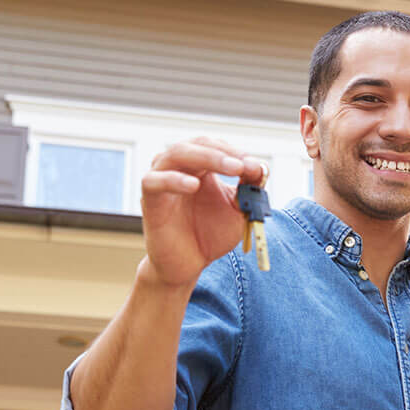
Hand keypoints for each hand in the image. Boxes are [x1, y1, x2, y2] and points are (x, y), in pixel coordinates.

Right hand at [140, 137, 266, 287]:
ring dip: (206, 157)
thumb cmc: (211, 235)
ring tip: (232, 168)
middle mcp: (178, 168)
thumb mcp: (237, 211)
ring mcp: (161, 181)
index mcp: (199, 167)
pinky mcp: (150, 201)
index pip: (214, 146)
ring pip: (175, 154)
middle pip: (197, 144)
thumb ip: (248, 189)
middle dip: (224, 152)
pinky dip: (173, 179)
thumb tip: (259, 167)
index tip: (256, 167)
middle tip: (244, 165)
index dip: (235, 152)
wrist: (190, 265)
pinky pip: (153, 181)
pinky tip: (194, 185)